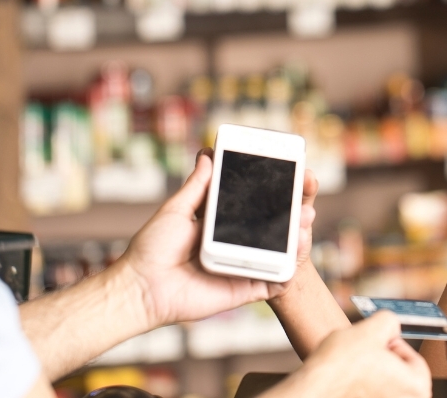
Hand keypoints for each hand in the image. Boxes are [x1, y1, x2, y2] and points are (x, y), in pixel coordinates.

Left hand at [116, 151, 315, 327]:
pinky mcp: (242, 291)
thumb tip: (207, 155)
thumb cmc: (152, 248)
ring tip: (305, 225)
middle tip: (306, 205)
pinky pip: (271, 284)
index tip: (290, 182)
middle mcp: (232, 245)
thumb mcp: (176, 209)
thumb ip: (197, 186)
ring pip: (276, 255)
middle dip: (292, 217)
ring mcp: (240, 268)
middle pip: (270, 230)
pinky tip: (296, 260)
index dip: (272, 198)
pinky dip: (286, 276)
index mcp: (218, 225)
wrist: (141, 287)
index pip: (251, 208)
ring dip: (296, 242)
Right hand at [277, 311, 430, 397]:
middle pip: (399, 374)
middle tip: (365, 351)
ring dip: (371, 372)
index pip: (414, 359)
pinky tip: (347, 378)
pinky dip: (361, 386)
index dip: (393, 344)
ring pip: (383, 384)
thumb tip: (391, 326)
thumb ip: (391, 321)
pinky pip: (370, 394)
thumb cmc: (341, 365)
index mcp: (417, 387)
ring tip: (353, 365)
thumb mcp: (372, 328)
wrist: (314, 388)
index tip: (378, 341)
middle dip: (383, 360)